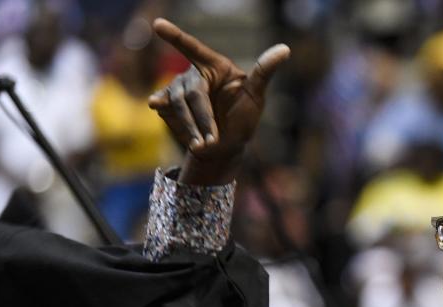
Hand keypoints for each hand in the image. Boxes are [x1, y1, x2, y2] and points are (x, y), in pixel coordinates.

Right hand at [147, 18, 289, 184]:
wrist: (225, 146)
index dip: (175, 36)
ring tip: (203, 145)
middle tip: (213, 140)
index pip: (193, 48)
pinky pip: (165, 109)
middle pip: (192, 92)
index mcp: (214, 66)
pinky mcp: (165, 104)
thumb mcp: (256, 94)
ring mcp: (176, 88)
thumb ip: (264, 71)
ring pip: (178, 104)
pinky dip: (172, 119)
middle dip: (203, 118)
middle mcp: (193, 74)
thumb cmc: (242, 117)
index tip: (158, 24)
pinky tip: (157, 107)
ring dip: (191, 127)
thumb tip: (285, 49)